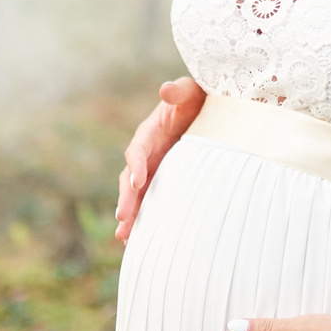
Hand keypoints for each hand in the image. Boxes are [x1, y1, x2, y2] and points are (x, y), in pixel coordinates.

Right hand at [114, 78, 206, 242]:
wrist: (207, 111)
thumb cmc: (198, 98)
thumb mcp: (191, 90)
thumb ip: (179, 91)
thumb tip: (166, 89)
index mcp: (149, 133)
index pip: (138, 150)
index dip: (135, 165)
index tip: (137, 182)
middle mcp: (146, 154)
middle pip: (131, 178)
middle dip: (127, 198)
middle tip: (123, 217)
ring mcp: (153, 170)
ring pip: (137, 195)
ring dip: (131, 215)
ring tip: (124, 237)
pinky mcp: (163, 182)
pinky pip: (150, 202)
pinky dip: (144, 219)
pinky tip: (138, 241)